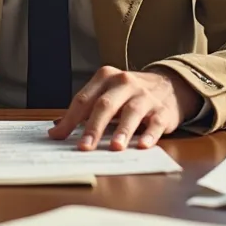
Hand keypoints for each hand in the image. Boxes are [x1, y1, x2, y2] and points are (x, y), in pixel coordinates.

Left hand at [48, 67, 201, 150]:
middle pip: (105, 105)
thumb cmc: (129, 94)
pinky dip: (150, 134)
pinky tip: (143, 145)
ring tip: (115, 147)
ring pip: (131, 112)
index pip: (84, 99)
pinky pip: (155, 122)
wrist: (168, 85)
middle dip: (93, 127)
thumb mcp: (106, 94)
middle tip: (84, 147)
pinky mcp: (162, 110)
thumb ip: (84, 110)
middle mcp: (124, 83)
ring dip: (122, 131)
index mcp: (106, 77)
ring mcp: (145, 96)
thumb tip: (56, 129)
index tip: (58, 137)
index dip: (70, 119)